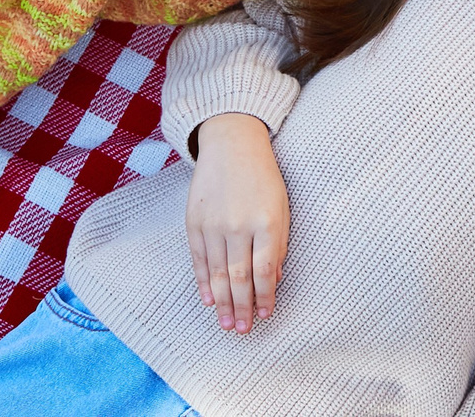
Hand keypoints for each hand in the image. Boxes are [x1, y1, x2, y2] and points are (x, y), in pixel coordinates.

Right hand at [185, 112, 288, 332]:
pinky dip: (202, 283)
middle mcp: (238, 226)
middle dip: (242, 307)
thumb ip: (278, 243)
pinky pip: (198, 260)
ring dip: (222, 303)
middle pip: (238, 278)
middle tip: (243, 330)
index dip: (265, 297)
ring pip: (216, 274)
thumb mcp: (281, 207)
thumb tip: (273, 280)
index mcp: (266, 222)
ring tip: (227, 324)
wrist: (232, 144)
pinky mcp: (194, 222)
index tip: (266, 315)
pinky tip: (208, 301)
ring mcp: (213, 225)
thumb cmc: (264, 178)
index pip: (264, 271)